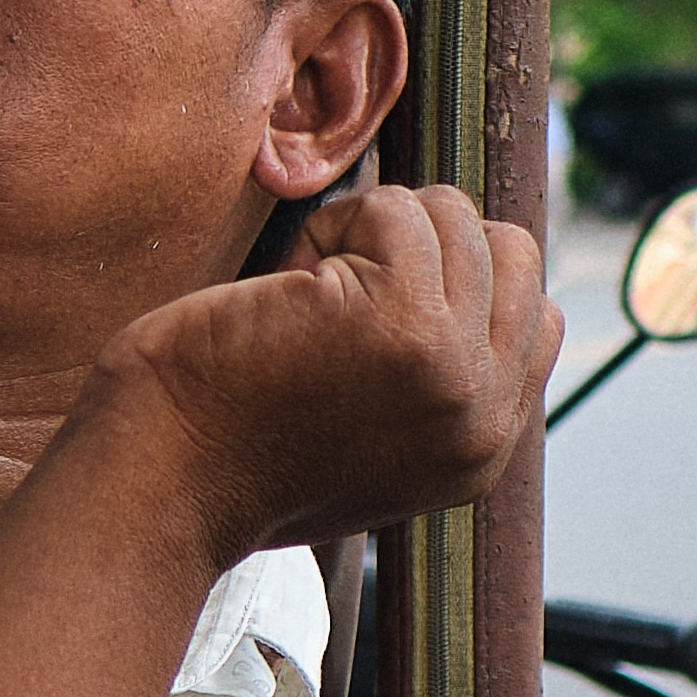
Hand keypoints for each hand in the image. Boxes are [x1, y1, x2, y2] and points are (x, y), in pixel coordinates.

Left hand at [88, 184, 562, 560]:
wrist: (157, 486)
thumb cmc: (227, 450)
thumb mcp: (366, 442)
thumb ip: (432, 383)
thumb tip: (462, 270)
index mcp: (481, 452)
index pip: (538, 319)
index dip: (459, 280)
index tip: (372, 301)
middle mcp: (483, 416)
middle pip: (510, 255)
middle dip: (423, 242)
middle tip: (335, 291)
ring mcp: (452, 365)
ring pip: (455, 219)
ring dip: (369, 232)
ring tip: (303, 297)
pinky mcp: (401, 317)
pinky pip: (391, 209)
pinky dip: (326, 228)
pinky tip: (281, 289)